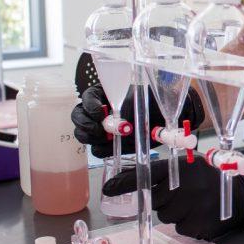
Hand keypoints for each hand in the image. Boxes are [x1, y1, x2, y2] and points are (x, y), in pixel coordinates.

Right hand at [71, 84, 204, 157]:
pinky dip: (103, 149)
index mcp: (102, 94)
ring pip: (84, 134)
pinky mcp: (108, 144)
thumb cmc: (151, 102)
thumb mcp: (138, 99)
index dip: (90, 106)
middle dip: (86, 124)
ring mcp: (101, 128)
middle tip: (99, 130)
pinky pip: (97, 149)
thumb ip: (125, 108)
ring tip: (108, 137)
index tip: (99, 114)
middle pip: (78, 117)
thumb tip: (119, 120)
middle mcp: (98, 111)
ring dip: (92, 137)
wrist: (165, 118)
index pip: (87, 98)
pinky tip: (115, 145)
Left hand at [102, 157, 243, 240]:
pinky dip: (187, 222)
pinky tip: (200, 213)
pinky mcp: (197, 224)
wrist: (241, 196)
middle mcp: (185, 186)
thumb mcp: (191, 166)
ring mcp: (191, 207)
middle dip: (163, 199)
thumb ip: (167, 172)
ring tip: (194, 202)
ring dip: (175, 212)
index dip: (125, 182)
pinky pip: (180, 227)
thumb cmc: (212, 178)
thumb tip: (133, 178)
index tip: (108, 188)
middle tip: (181, 194)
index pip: (146, 174)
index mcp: (182, 168)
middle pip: (155, 200)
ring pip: (166, 216)